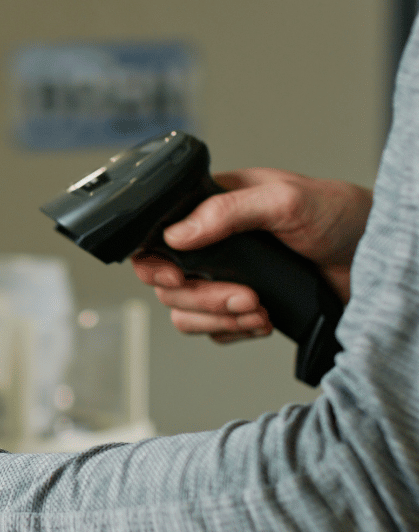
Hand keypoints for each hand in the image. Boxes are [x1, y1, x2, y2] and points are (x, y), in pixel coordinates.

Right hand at [131, 169, 371, 342]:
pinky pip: (214, 330)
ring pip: (185, 311)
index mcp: (212, 208)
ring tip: (257, 311)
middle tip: (243, 296)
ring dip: (218, 319)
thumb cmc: (340, 216)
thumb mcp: (286, 200)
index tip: (174, 276)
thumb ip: (229, 211)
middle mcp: (212, 244)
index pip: (157, 235)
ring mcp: (225, 277)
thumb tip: (178, 233)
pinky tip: (264, 320)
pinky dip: (235, 331)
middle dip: (202, 298)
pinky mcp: (240, 306)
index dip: (153, 261)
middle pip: (168, 283)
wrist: (377, 261)